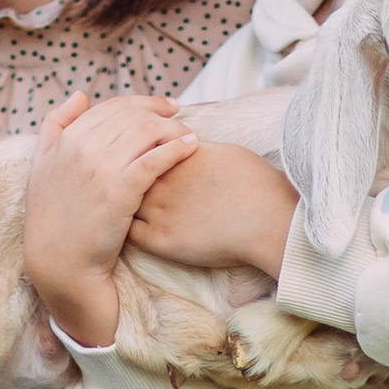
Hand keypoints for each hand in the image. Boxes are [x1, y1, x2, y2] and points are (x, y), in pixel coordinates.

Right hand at [21, 92, 196, 346]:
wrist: (59, 264)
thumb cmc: (53, 219)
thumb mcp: (41, 166)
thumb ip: (55, 125)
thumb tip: (80, 95)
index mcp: (67, 139)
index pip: (114, 106)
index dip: (144, 103)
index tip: (165, 108)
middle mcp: (82, 148)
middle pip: (133, 115)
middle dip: (162, 113)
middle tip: (180, 120)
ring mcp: (100, 169)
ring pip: (147, 131)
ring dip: (173, 128)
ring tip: (188, 136)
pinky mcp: (119, 192)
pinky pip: (154, 159)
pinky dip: (176, 148)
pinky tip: (191, 148)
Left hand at [127, 140, 296, 277]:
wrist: (269, 220)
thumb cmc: (256, 184)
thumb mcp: (224, 152)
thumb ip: (195, 150)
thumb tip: (184, 148)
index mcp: (177, 156)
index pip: (142, 149)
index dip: (137, 156)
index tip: (137, 163)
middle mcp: (163, 180)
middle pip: (126, 173)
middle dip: (123, 177)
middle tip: (120, 184)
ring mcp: (159, 211)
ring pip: (123, 202)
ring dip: (121, 203)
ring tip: (119, 207)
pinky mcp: (161, 240)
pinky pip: (130, 232)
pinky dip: (125, 228)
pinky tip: (127, 229)